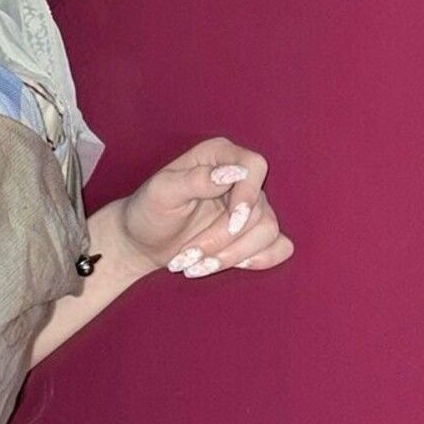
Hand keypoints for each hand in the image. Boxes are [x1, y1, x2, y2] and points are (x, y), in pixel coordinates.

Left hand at [113, 137, 293, 278]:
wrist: (143, 242)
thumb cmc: (148, 211)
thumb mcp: (162, 193)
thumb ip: (196, 179)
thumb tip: (232, 173)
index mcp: (217, 156)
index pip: (254, 165)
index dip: (249, 194)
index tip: (233, 221)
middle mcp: (239, 178)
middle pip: (257, 209)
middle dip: (222, 239)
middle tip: (188, 256)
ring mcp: (251, 207)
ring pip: (268, 231)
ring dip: (232, 255)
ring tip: (196, 267)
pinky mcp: (255, 234)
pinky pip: (280, 247)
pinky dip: (258, 261)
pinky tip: (227, 265)